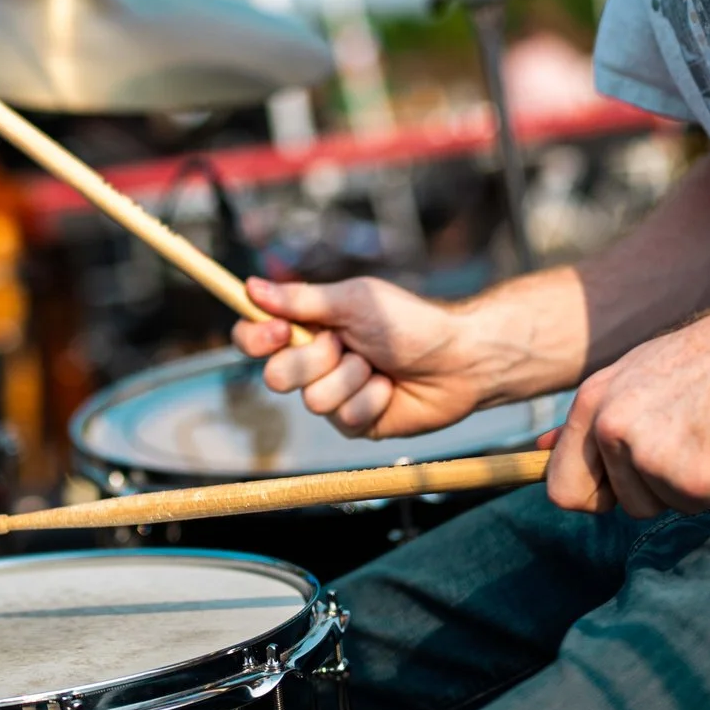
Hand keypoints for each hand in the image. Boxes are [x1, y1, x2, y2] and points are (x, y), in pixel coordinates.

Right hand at [232, 273, 577, 437]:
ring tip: (378, 365)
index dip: (256, 338)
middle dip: (313, 361)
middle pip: (276, 375)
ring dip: (351, 378)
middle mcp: (315, 362)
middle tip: (345, 345)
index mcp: (309, 326)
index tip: (279, 332)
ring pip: (313, 400)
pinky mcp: (355, 422)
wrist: (459, 358)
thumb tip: (250, 286)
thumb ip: (300, 300)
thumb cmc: (409, 321)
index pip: (255, 336)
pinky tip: (390, 388)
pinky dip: (371, 398)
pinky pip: (345, 418)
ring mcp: (334, 393)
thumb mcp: (353, 300)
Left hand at [545, 292, 709, 517]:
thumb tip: (539, 451)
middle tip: (681, 450)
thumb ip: (594, 417)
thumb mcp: (638, 375)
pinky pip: (701, 508)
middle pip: (609, 505)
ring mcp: (650, 454)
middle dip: (642, 494)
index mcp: (594, 400)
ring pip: (659, 508)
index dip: (592, 494)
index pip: (560, 486)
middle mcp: (612, 427)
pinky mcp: (693, 480)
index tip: (621, 483)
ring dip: (687, 486)